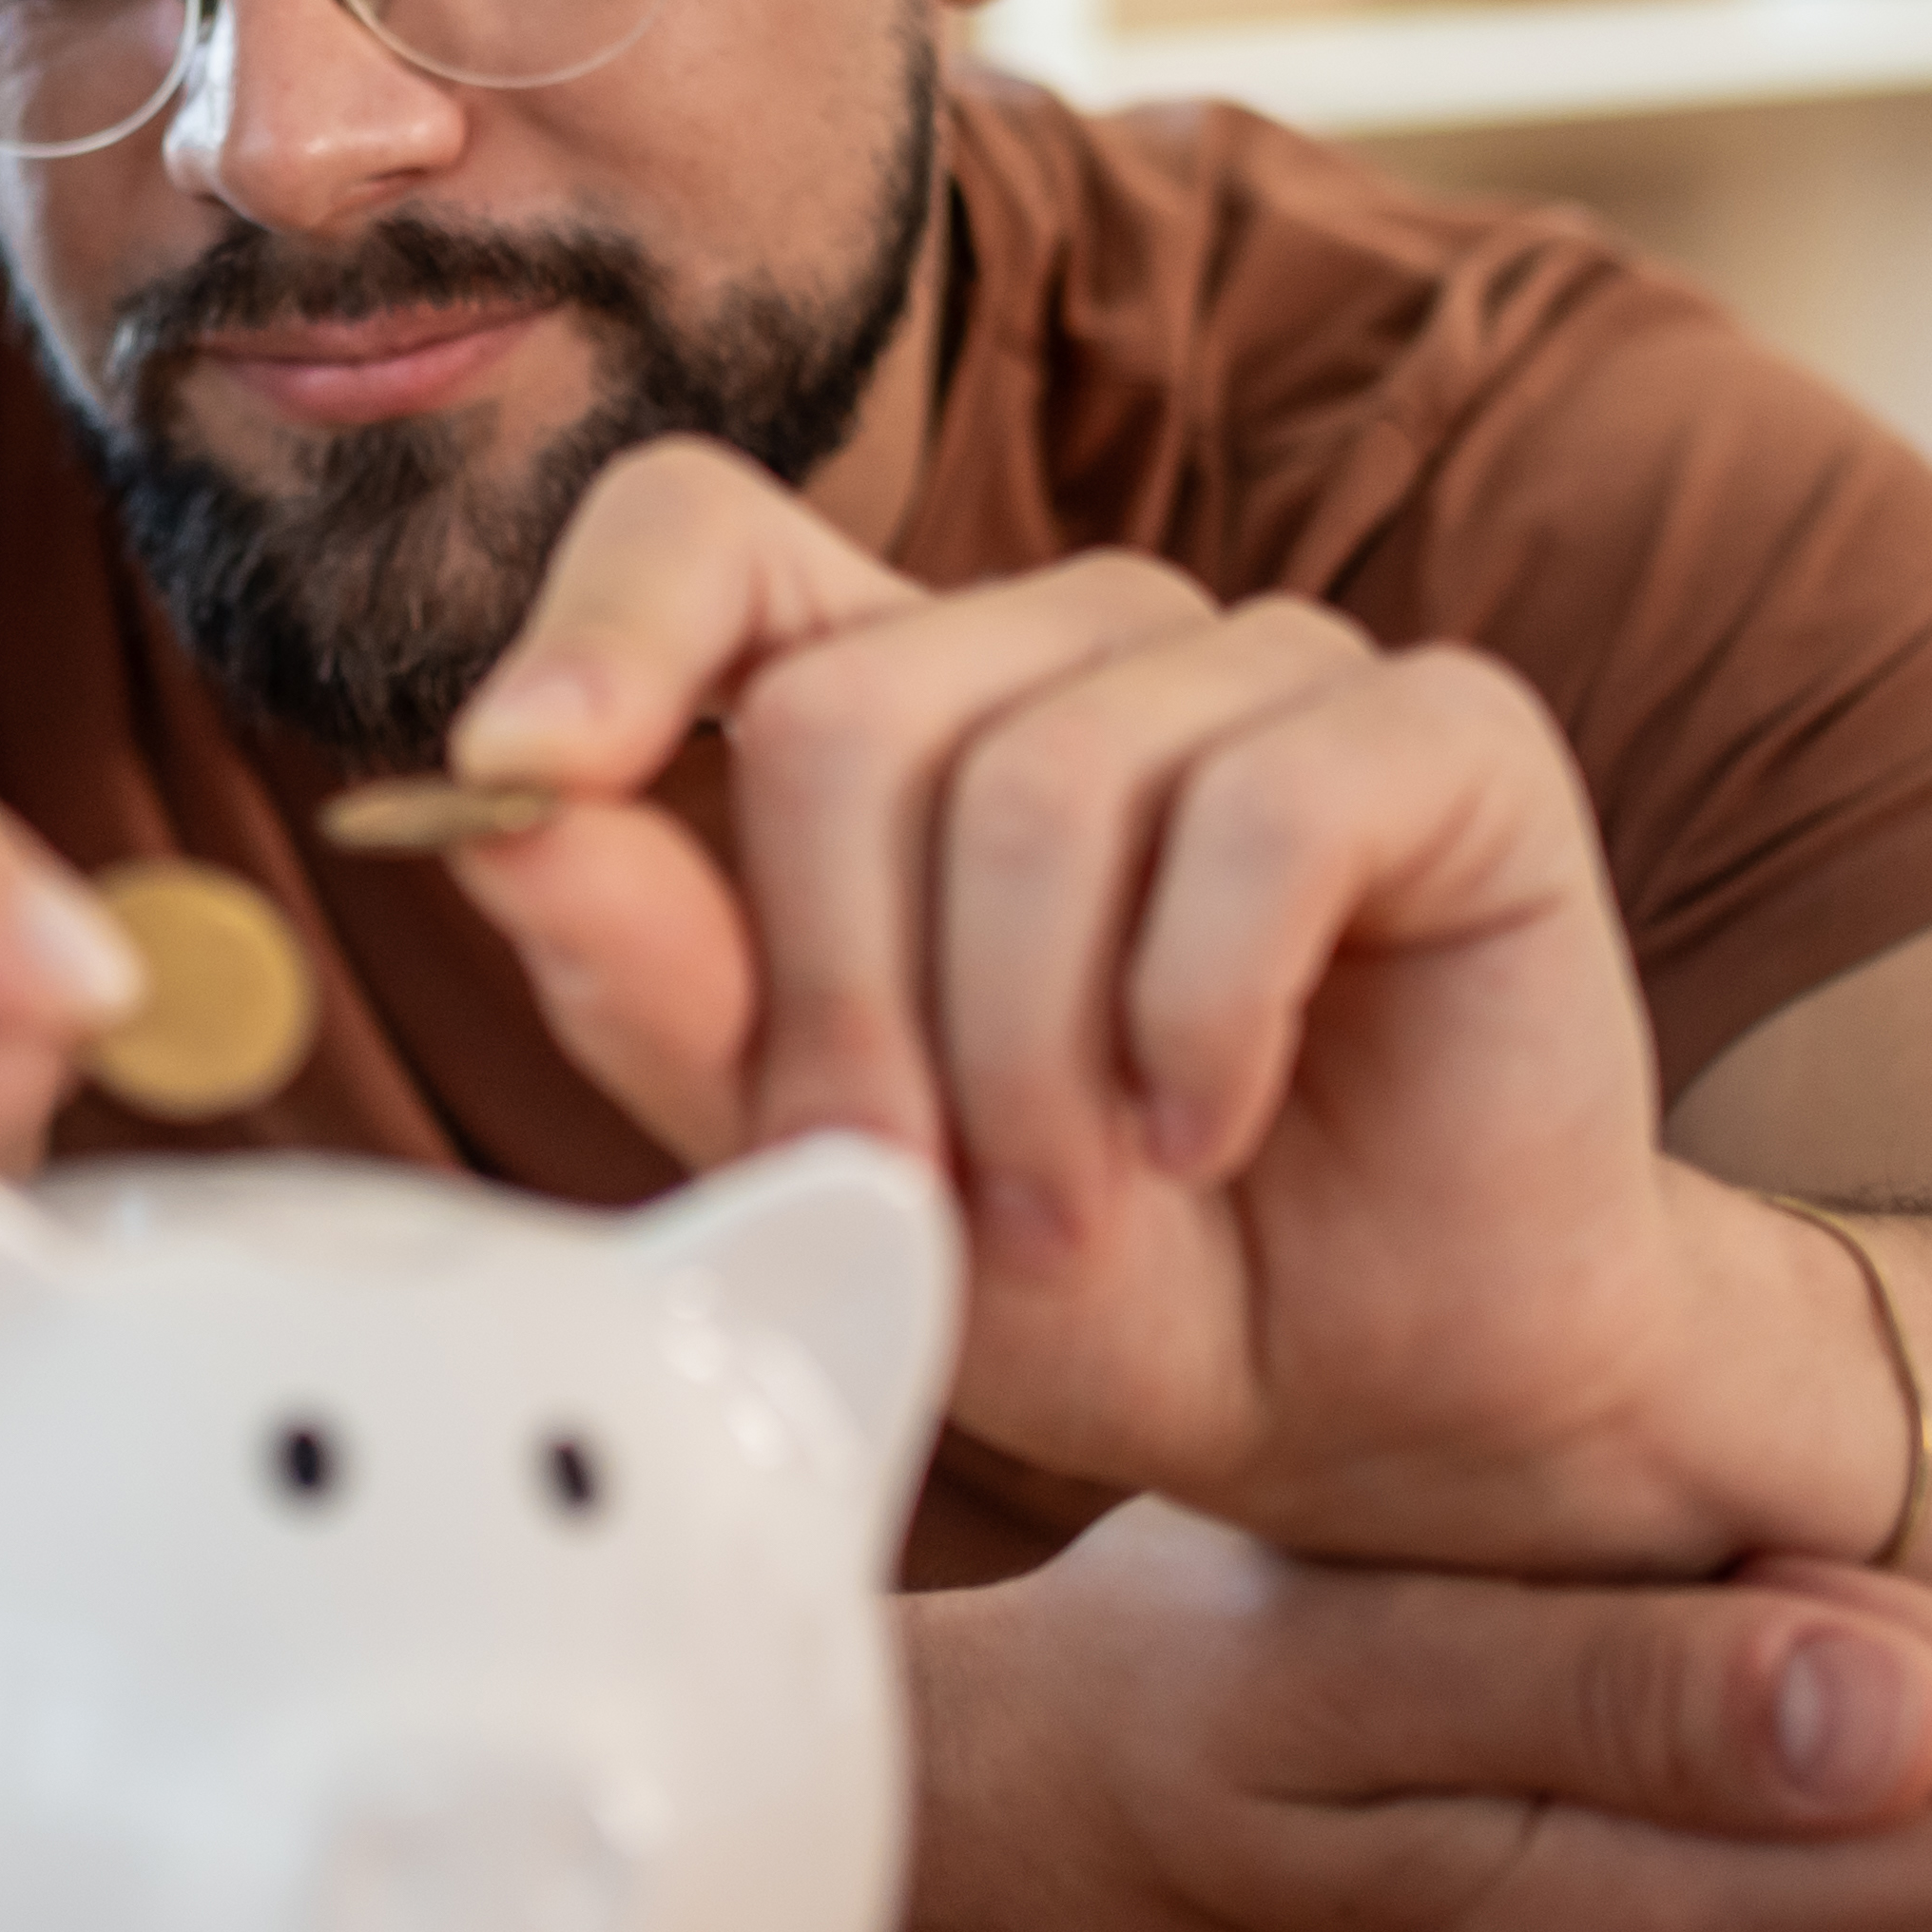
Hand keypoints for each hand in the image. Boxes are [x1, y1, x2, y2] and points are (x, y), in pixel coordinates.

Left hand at [434, 441, 1852, 1567]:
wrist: (1379, 1401)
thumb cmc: (1104, 1278)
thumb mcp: (831, 1173)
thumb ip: (659, 990)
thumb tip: (491, 814)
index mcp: (891, 708)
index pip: (697, 531)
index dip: (601, 626)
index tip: (516, 769)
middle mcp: (1066, 648)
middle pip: (842, 709)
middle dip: (842, 1000)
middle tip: (915, 1197)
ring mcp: (1259, 664)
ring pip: (1041, 779)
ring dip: (1030, 1059)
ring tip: (1076, 1210)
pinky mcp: (1440, 731)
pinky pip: (1262, 811)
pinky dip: (1204, 1014)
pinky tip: (1212, 1124)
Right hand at [897, 1502, 1931, 1931]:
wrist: (1022, 1828)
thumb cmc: (1175, 1685)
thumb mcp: (1353, 1648)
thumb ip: (1640, 1689)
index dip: (1920, 1642)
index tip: (1727, 1560)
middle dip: (1915, 1673)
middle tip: (1683, 1581)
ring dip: (1853, 1712)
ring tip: (1624, 1636)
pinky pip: (1874, 1880)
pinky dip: (1791, 1765)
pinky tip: (1617, 1707)